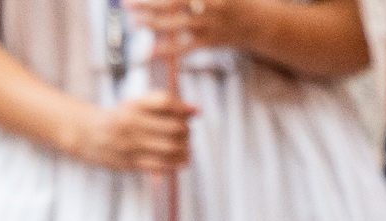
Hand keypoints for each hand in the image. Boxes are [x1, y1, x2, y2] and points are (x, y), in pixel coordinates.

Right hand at [63, 91, 193, 173]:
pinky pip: (159, 166)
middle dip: (186, 131)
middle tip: (187, 132)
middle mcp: (129, 124)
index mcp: (132, 105)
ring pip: (169, 148)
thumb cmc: (118, 118)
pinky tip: (178, 161)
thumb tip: (196, 111)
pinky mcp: (128, 163)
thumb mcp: (136, 104)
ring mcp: (128, 145)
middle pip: (172, 127)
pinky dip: (174, 164)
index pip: (165, 102)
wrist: (87, 135)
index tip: (193, 112)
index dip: (183, 107)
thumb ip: (164, 104)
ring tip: (185, 147)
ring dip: (184, 149)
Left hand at [126, 0, 261, 53]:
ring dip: (152, 24)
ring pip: (177, 25)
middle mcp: (211, 3)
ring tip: (133, 23)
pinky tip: (150, 51)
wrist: (259, 22)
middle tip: (126, 4)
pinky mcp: (211, 41)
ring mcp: (211, 23)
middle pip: (173, 3)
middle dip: (147, 4)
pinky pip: (186, 47)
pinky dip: (167, 50)